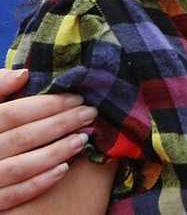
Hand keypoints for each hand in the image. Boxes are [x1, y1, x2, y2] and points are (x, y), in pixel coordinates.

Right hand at [0, 69, 94, 210]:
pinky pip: (12, 195)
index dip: (46, 105)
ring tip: (83, 139)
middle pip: (23, 138)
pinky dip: (39, 182)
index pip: (12, 114)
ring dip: (56, 152)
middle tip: (90, 114)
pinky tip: (64, 169)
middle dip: (60, 124)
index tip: (77, 97)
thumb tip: (23, 74)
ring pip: (20, 167)